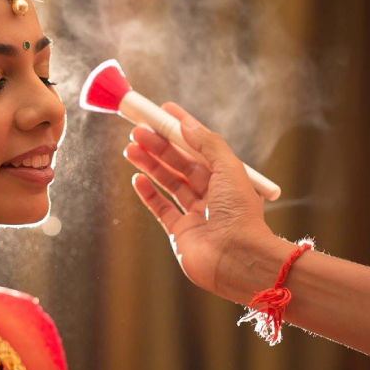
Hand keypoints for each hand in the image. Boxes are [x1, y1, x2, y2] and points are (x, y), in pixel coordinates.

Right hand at [124, 102, 276, 296]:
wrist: (237, 258)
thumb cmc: (239, 213)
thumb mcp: (229, 168)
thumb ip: (207, 143)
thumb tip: (186, 123)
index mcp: (227, 177)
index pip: (200, 146)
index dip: (181, 128)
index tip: (162, 111)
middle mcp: (212, 194)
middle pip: (180, 163)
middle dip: (159, 145)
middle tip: (137, 130)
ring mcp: (195, 214)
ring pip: (168, 183)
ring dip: (150, 164)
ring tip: (130, 148)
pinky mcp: (180, 233)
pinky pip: (161, 208)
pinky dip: (148, 193)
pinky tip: (136, 178)